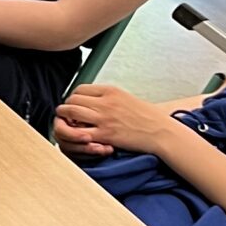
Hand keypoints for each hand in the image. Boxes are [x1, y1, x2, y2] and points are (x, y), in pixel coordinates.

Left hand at [54, 83, 182, 160]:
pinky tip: (77, 137)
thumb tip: (93, 100)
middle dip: (66, 108)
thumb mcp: (126, 98)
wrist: (161, 132)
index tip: (74, 105)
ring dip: (65, 120)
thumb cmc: (147, 117)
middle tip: (68, 117)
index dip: (73, 97)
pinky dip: (73, 134)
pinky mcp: (105, 134)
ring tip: (68, 126)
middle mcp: (105, 102)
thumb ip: (108, 97)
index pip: (80, 88)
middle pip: (72, 99)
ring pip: (70, 112)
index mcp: (111, 91)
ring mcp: (104, 118)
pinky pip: (79, 132)